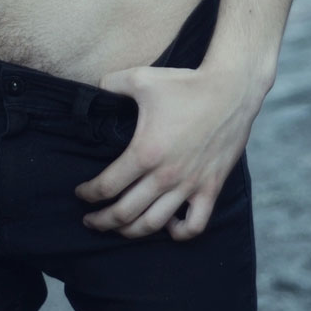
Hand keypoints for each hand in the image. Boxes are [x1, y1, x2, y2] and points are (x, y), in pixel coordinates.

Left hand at [75, 65, 257, 240]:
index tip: (80, 193)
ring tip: (119, 228)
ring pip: (154, 224)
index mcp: (145, 152)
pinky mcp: (211, 188)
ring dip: (131, 231)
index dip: (88, 194)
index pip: (107, 186)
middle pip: (125, 213)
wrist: (230, 91)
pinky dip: (178, 233)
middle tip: (90, 221)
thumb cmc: (184, 84)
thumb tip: (93, 90)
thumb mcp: (140, 78)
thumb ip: (110, 83)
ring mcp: (190, 186)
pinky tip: (167, 226)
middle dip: (102, 221)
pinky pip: (195, 225)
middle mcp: (166, 176)